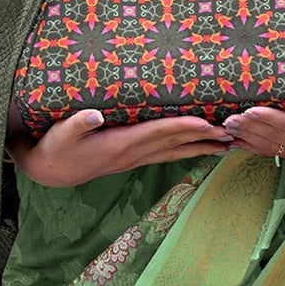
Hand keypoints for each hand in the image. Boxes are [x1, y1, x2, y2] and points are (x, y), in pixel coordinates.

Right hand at [9, 109, 235, 187]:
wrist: (50, 171)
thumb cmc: (54, 147)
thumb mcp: (61, 133)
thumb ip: (77, 123)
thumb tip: (93, 114)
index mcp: (121, 145)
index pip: (160, 132)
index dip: (185, 127)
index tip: (208, 123)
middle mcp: (133, 154)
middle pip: (177, 143)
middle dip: (205, 138)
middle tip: (234, 133)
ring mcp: (134, 158)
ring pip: (176, 152)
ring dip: (202, 148)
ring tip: (228, 145)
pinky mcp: (131, 158)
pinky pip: (166, 154)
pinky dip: (186, 150)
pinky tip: (200, 148)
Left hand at [222, 74, 284, 161]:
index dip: (269, 118)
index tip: (250, 111)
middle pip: (273, 137)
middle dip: (250, 128)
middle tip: (229, 119)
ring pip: (266, 145)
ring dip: (245, 137)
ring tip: (226, 127)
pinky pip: (266, 150)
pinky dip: (248, 145)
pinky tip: (233, 139)